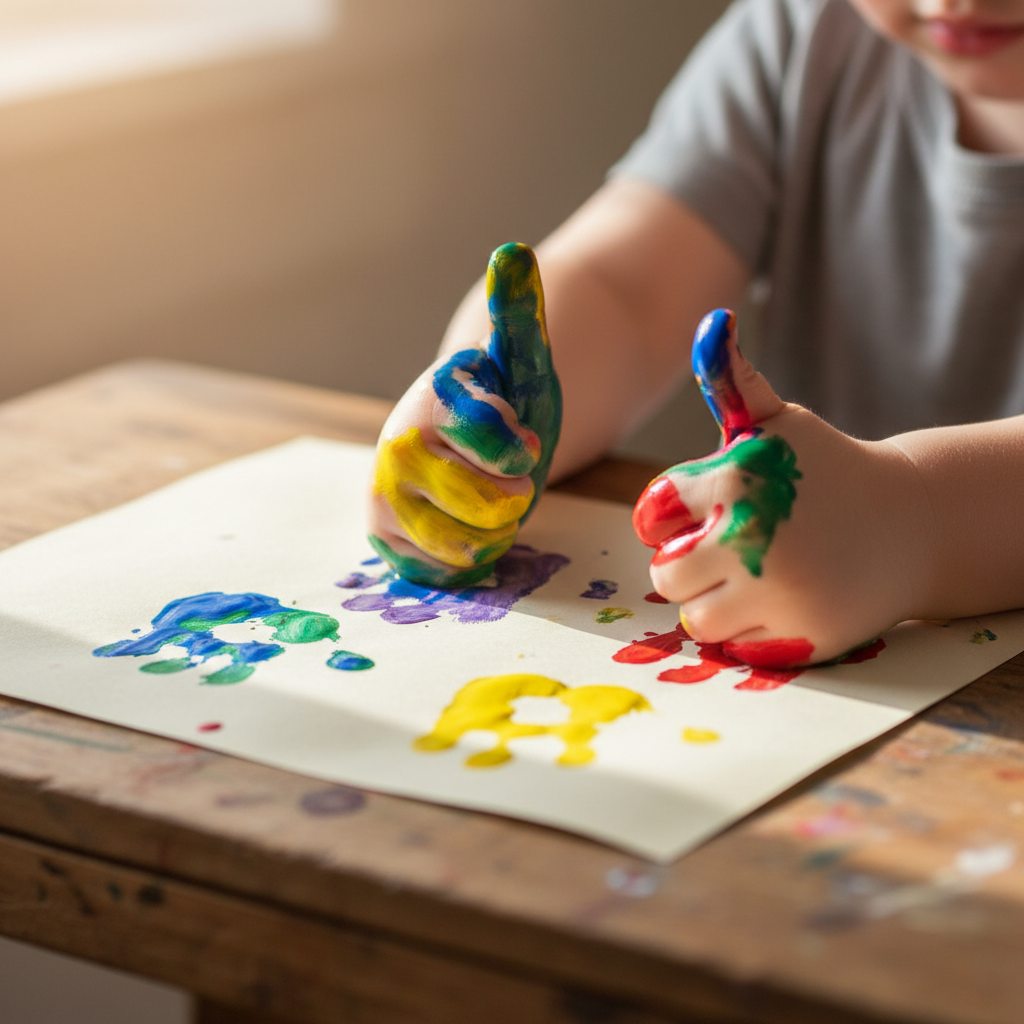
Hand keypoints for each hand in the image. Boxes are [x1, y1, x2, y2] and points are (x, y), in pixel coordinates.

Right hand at [368, 243, 561, 585]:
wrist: (463, 448)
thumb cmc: (501, 403)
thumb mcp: (519, 358)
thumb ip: (519, 312)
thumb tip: (514, 250)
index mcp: (432, 399)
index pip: (500, 443)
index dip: (520, 449)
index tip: (518, 440)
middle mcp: (397, 445)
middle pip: (490, 503)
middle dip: (512, 495)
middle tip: (503, 476)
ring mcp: (384, 495)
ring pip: (470, 542)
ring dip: (495, 527)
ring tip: (484, 498)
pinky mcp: (384, 538)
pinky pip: (448, 569)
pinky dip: (470, 555)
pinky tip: (464, 525)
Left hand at [632, 310, 930, 666]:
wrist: (910, 524)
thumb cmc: (827, 469)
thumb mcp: (780, 423)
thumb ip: (732, 382)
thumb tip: (712, 322)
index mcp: (735, 479)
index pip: (651, 517)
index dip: (674, 518)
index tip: (705, 512)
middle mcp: (753, 535)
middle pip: (666, 574)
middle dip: (688, 564)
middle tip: (730, 550)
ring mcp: (780, 592)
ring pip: (697, 617)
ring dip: (715, 601)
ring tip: (755, 576)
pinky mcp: (802, 637)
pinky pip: (737, 645)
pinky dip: (752, 629)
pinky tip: (783, 599)